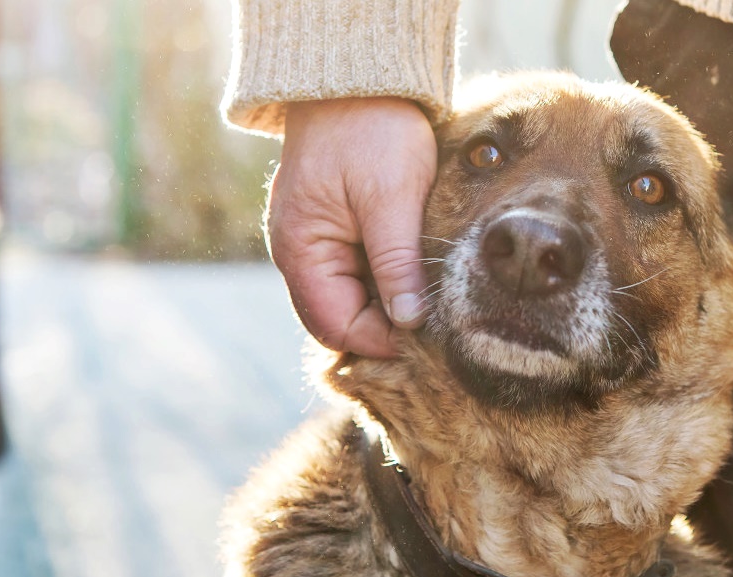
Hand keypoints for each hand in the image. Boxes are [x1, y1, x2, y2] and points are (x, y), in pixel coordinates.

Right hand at [267, 97, 435, 356]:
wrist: (359, 78)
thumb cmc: (372, 130)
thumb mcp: (391, 198)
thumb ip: (396, 262)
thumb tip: (410, 323)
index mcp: (300, 251)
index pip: (336, 326)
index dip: (382, 340)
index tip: (428, 338)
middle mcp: (297, 254)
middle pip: (340, 319)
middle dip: (384, 327)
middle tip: (435, 324)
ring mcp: (313, 242)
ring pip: (350, 299)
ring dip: (387, 304)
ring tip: (430, 298)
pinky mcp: (331, 230)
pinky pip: (355, 273)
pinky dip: (384, 280)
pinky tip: (416, 272)